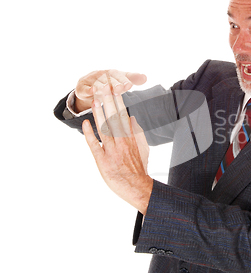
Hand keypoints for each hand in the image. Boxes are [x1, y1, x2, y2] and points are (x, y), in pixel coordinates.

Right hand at [75, 69, 146, 112]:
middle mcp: (101, 74)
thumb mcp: (120, 82)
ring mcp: (91, 80)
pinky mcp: (82, 87)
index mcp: (112, 73)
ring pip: (97, 84)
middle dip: (115, 83)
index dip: (124, 80)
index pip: (119, 76)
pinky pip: (85, 89)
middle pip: (109, 79)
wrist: (88, 88)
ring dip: (102, 86)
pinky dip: (88, 90)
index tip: (130, 85)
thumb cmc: (108, 84)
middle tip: (121, 88)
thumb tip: (145, 77)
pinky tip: (92, 92)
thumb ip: (132, 78)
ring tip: (107, 89)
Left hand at [82, 82, 152, 213]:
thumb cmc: (139, 168)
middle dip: (109, 100)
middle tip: (104, 86)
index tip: (114, 87)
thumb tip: (132, 118)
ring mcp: (112, 151)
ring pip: (104, 128)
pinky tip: (86, 124)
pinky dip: (89, 134)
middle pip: (114, 117)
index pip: (123, 114)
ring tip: (94, 99)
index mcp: (131, 137)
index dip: (118, 100)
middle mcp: (122, 141)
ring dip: (99, 113)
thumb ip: (137, 132)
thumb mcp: (143, 147)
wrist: (137, 187)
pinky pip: (95, 145)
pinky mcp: (103, 161)